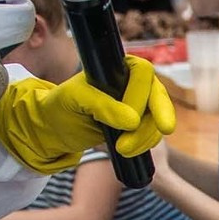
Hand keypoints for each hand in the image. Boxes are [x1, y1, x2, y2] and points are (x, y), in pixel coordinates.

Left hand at [0, 60, 176, 173]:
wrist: (55, 129)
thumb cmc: (61, 106)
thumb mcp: (74, 99)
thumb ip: (101, 105)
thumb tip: (132, 121)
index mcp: (116, 68)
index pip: (142, 73)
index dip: (141, 94)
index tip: (131, 120)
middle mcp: (131, 84)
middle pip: (158, 94)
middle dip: (160, 114)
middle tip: (163, 130)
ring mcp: (137, 106)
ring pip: (157, 118)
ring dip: (147, 136)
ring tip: (123, 150)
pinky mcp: (137, 127)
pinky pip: (152, 134)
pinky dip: (145, 144)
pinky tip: (129, 151)